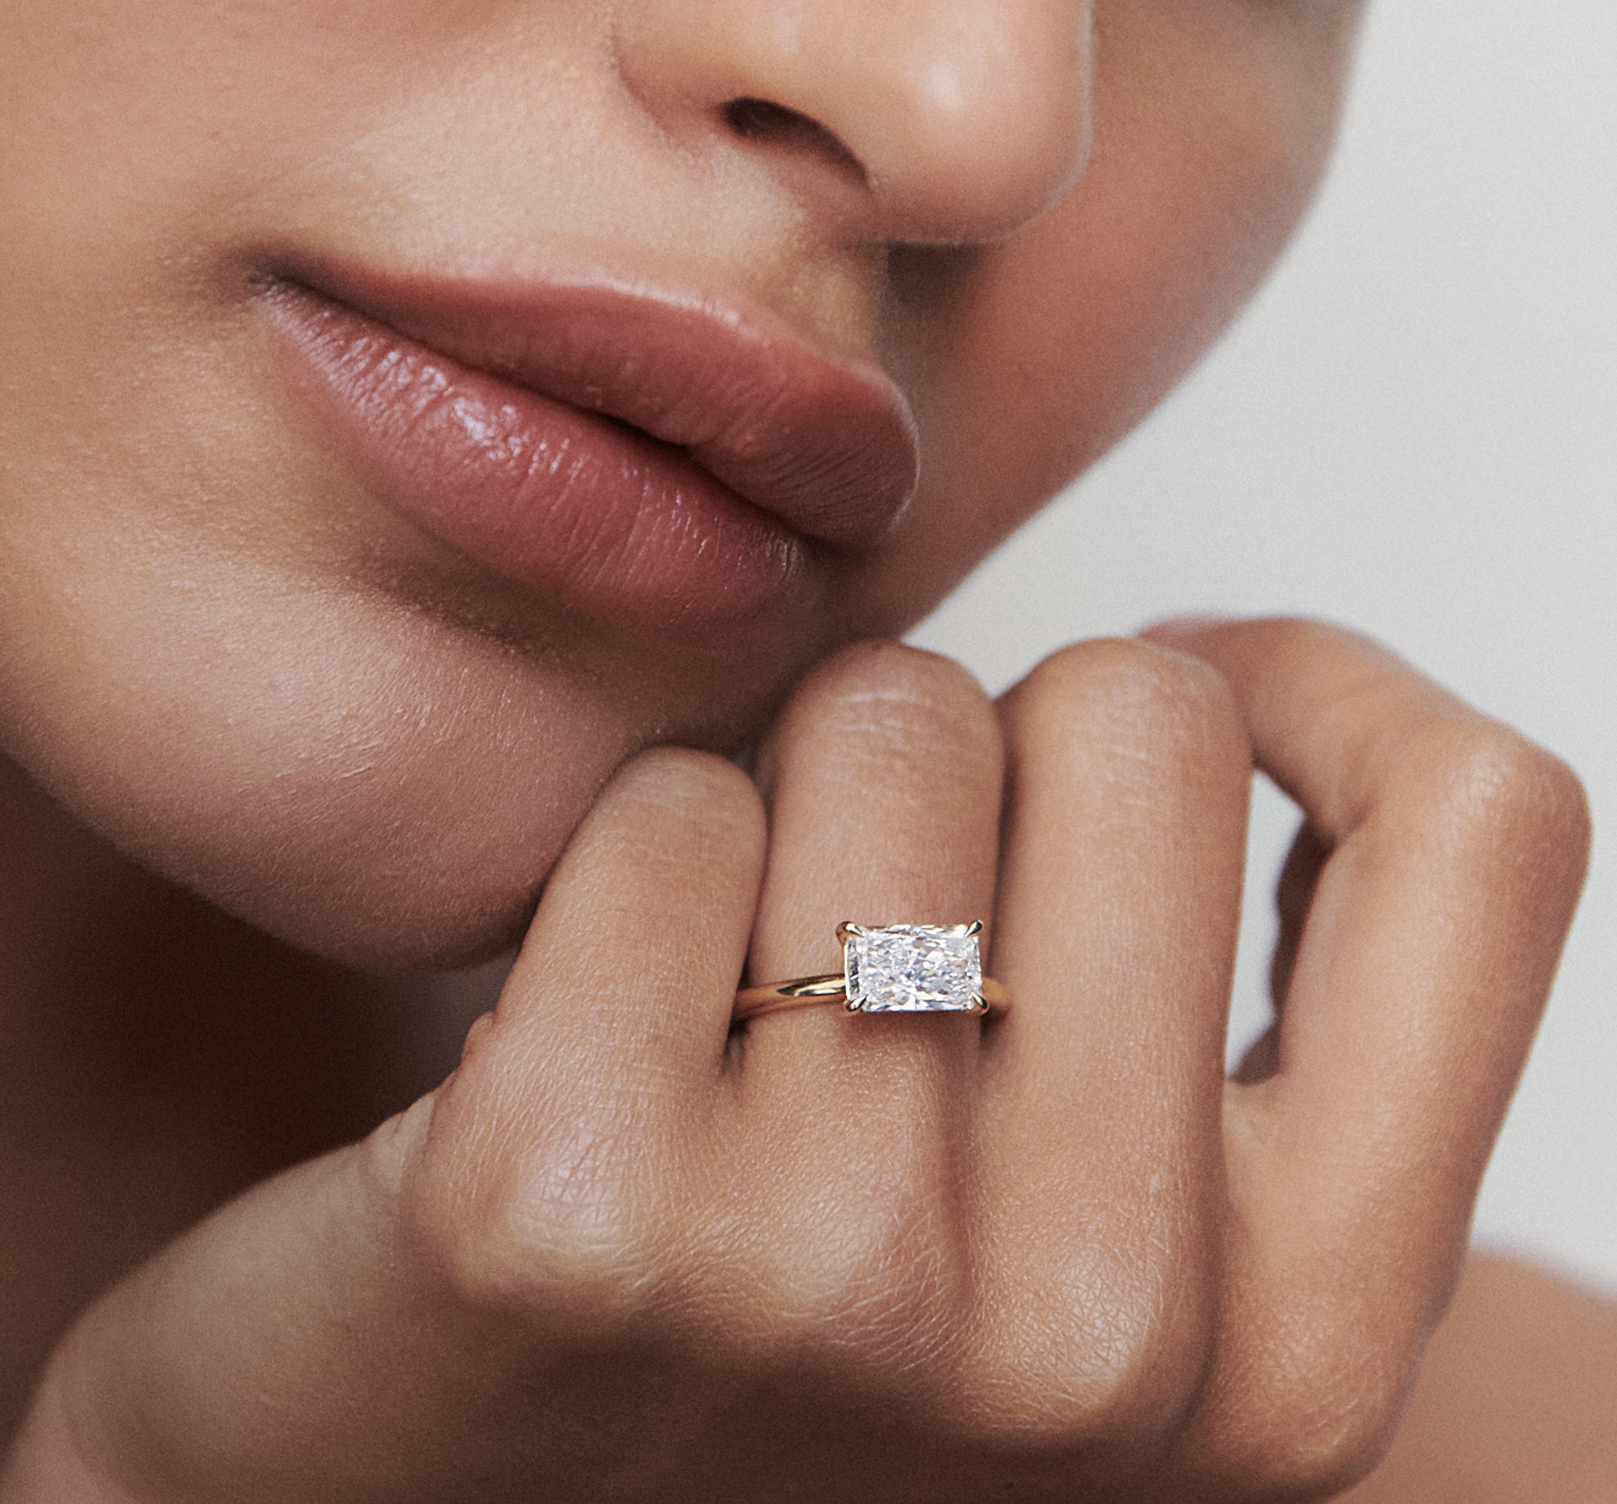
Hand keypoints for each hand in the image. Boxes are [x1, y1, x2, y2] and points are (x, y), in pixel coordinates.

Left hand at [0, 621, 1587, 1501]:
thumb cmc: (790, 1369)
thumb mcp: (1093, 1263)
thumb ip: (1206, 1027)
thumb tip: (1208, 677)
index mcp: (1299, 1346)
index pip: (1482, 828)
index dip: (1326, 696)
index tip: (1184, 709)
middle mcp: (1102, 1329)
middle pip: (1132, 712)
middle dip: (994, 755)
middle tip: (879, 914)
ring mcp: (831, 1272)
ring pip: (887, 714)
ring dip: (798, 800)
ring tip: (728, 1001)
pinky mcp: (565, 1194)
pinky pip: (666, 802)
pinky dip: (622, 864)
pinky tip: (577, 1035)